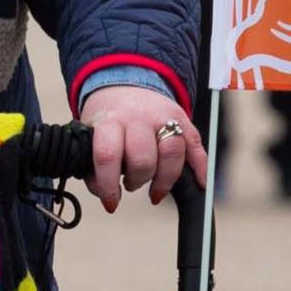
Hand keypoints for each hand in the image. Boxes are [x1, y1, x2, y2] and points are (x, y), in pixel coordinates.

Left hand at [78, 84, 196, 213]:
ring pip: (172, 152)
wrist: (124, 87)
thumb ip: (93, 168)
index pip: (108, 155)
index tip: (111, 203)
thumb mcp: (90, 138)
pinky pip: (196, 145)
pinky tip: (199, 184)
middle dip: (137, 181)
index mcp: (109, 121)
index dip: (108, 186)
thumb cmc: (107, 121)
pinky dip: (200, 168)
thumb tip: (107, 197)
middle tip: (131, 184)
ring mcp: (163, 116)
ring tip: (155, 188)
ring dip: (164, 180)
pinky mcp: (183, 120)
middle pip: (143, 159)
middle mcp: (138, 116)